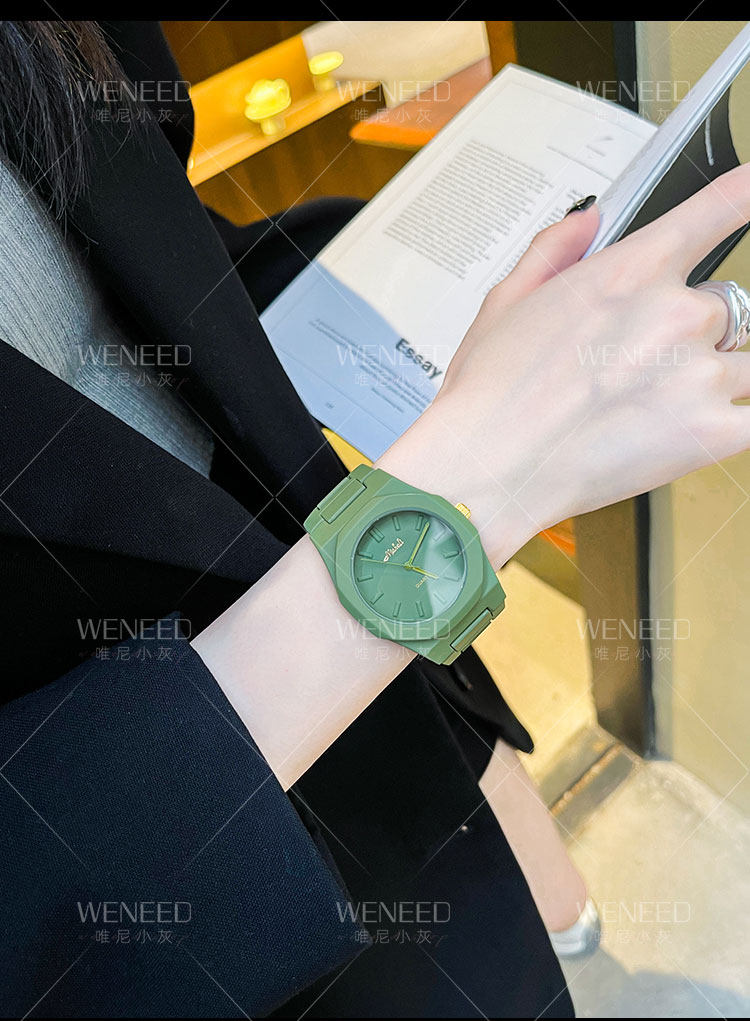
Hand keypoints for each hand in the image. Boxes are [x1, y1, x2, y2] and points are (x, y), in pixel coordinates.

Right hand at [378, 164, 749, 566]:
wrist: (490, 466)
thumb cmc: (489, 395)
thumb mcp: (505, 301)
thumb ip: (555, 249)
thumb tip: (587, 221)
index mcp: (633, 271)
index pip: (722, 208)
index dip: (749, 194)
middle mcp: (678, 314)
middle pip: (725, 308)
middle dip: (691, 334)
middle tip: (640, 366)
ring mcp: (701, 374)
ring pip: (747, 364)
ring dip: (710, 381)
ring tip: (652, 408)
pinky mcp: (712, 433)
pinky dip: (732, 423)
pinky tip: (700, 429)